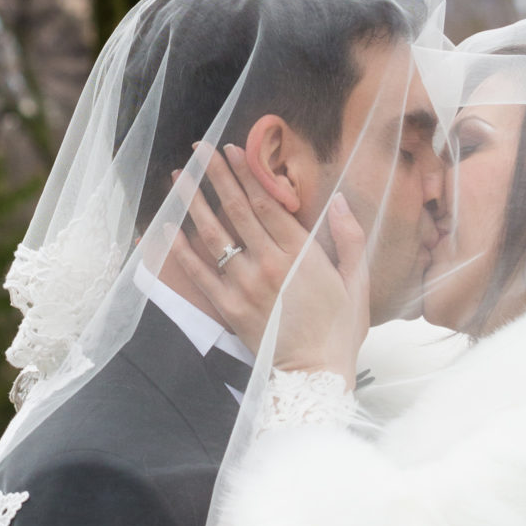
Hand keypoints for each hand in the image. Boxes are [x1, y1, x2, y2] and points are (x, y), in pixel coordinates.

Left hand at [164, 143, 370, 381]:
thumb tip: (340, 201)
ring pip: (214, 234)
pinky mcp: (228, 307)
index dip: (247, 173)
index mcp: (300, 254)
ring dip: (194, 202)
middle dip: (216, 175)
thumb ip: (350, 238)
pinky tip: (169, 227)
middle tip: (200, 150)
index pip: (267, 202)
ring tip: (179, 177)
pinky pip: (199, 273)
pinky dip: (182, 249)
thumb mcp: (357, 282)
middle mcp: (268, 263)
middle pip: (237, 209)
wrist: (314, 376)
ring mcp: (244, 286)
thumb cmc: (339, 330)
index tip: (233, 149)